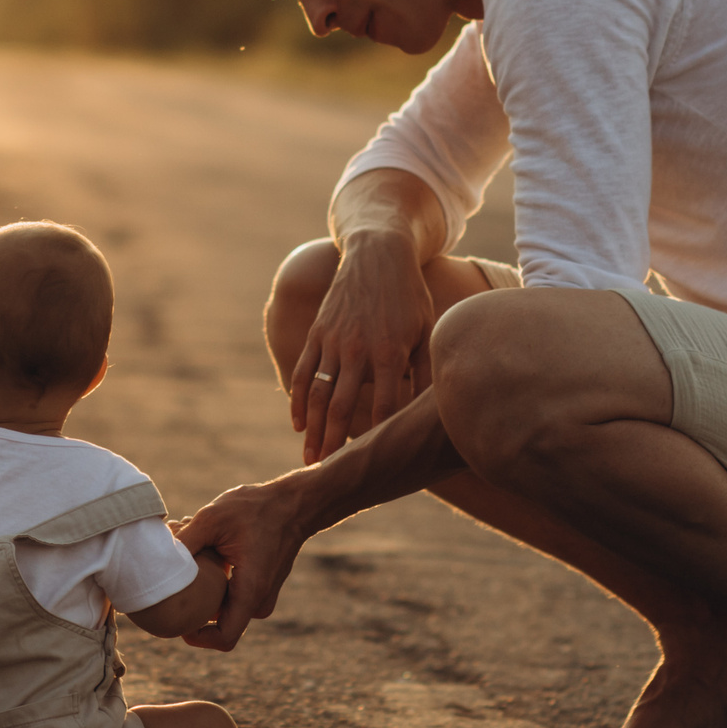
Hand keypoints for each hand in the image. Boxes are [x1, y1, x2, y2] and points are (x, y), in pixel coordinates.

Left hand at [172, 480, 312, 651]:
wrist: (293, 504)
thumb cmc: (256, 509)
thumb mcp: (212, 518)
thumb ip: (185, 541)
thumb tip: (155, 557)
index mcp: (250, 592)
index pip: (224, 638)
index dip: (197, 637)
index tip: (178, 620)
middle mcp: (259, 601)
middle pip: (218, 623)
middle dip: (194, 604)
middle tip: (178, 576)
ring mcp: (261, 596)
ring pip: (223, 608)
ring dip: (204, 590)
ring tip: (192, 557)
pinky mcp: (260, 587)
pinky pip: (232, 596)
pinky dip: (216, 582)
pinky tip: (206, 553)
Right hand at [292, 229, 433, 465]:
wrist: (377, 253)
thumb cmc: (410, 295)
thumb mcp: (427, 329)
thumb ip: (426, 369)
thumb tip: (429, 410)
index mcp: (391, 351)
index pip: (384, 406)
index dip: (379, 438)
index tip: (375, 465)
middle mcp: (359, 349)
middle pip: (343, 407)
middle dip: (335, 444)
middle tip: (330, 474)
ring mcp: (333, 341)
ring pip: (318, 395)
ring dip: (313, 430)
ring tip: (310, 459)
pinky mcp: (318, 333)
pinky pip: (302, 372)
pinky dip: (297, 400)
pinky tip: (298, 424)